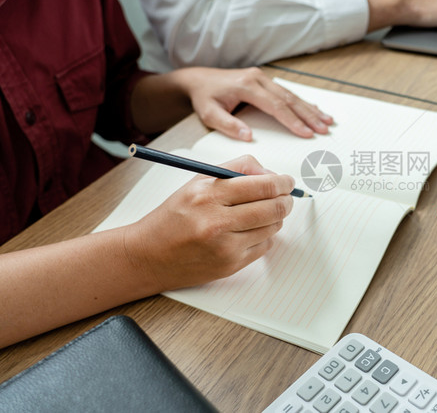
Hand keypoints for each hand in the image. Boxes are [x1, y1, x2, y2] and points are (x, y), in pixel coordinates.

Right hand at [126, 155, 293, 289]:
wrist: (148, 255)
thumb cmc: (174, 216)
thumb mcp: (198, 182)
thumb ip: (236, 170)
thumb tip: (271, 174)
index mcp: (208, 195)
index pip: (262, 185)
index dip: (283, 182)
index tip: (287, 181)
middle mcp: (217, 221)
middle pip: (273, 207)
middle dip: (286, 200)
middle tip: (286, 197)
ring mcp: (225, 246)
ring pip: (273, 228)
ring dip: (275, 218)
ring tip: (262, 213)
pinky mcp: (230, 265)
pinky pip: (264, 247)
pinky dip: (264, 237)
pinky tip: (249, 232)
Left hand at [173, 67, 333, 140]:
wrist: (199, 80)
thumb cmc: (204, 97)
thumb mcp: (209, 114)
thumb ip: (228, 125)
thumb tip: (249, 137)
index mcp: (247, 86)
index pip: (275, 106)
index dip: (292, 120)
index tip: (306, 132)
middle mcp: (258, 78)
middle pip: (289, 99)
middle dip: (308, 115)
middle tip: (324, 128)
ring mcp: (262, 77)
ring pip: (291, 94)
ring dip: (310, 108)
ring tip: (327, 121)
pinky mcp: (264, 80)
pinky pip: (287, 92)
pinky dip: (303, 102)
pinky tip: (315, 109)